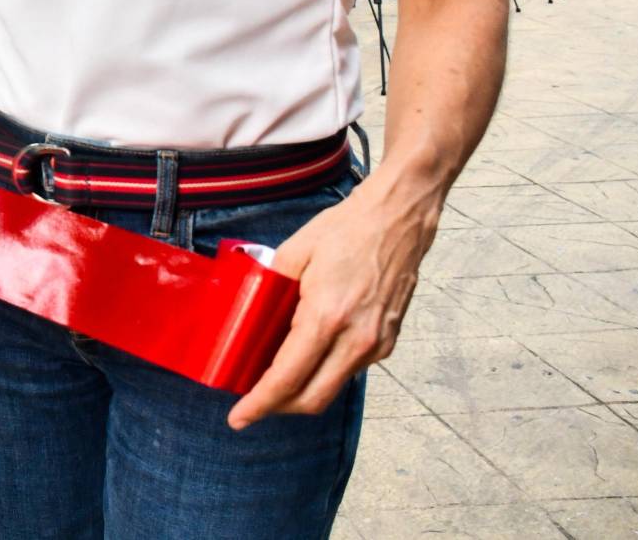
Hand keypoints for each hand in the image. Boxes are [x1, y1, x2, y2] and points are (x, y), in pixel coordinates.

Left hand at [227, 176, 440, 429]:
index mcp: (326, 317)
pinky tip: (306, 355)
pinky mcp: (388, 340)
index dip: (260, 404)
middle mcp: (356, 339)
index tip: (239, 417)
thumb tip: (248, 312)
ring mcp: (377, 343)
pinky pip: (350, 369)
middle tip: (252, 402)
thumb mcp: (294, 252)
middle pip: (312, 399)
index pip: (287, 379)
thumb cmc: (346, 230)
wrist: (398, 218)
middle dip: (278, 408)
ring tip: (274, 377)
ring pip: (332, 387)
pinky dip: (324, 372)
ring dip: (302, 391)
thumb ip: (269, 288)